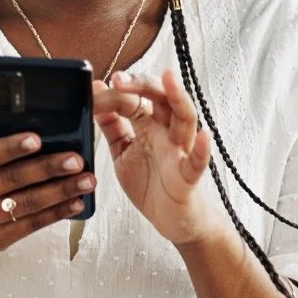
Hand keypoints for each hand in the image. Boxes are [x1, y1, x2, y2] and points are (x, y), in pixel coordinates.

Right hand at [0, 115, 95, 257]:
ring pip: (27, 204)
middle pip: (12, 180)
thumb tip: (4, 108)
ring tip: (87, 179)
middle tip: (76, 158)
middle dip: (48, 168)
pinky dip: (57, 213)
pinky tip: (76, 201)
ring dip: (61, 191)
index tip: (37, 138)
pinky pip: (32, 225)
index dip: (10, 147)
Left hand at [93, 69, 223, 246]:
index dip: (115, 94)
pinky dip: (202, 149)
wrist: (170, 219)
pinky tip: (204, 135)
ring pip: (185, 119)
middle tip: (121, 78)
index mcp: (149, 126)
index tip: (93, 90)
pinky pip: (197, 161)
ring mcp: (180, 152)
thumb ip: (111, 124)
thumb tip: (98, 91)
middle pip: (161, 99)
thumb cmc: (151, 183)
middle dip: (142, 84)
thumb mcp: (122, 150)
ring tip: (169, 80)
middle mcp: (167, 133)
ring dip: (178, 98)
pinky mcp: (188, 176)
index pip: (134, 100)